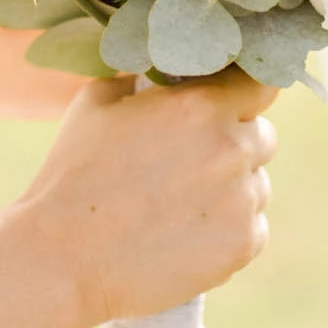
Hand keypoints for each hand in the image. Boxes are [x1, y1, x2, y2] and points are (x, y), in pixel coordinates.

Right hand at [19, 69, 276, 326]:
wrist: (64, 257)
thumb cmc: (73, 174)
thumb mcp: (96, 102)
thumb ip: (142, 77)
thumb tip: (161, 69)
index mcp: (199, 106)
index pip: (260, 83)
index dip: (244, 91)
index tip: (228, 101)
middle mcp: (231, 149)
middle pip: (262, 135)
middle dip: (234, 140)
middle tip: (190, 159)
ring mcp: (241, 202)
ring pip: (257, 184)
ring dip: (231, 188)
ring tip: (178, 204)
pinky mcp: (242, 246)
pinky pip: (253, 228)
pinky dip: (228, 229)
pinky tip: (184, 233)